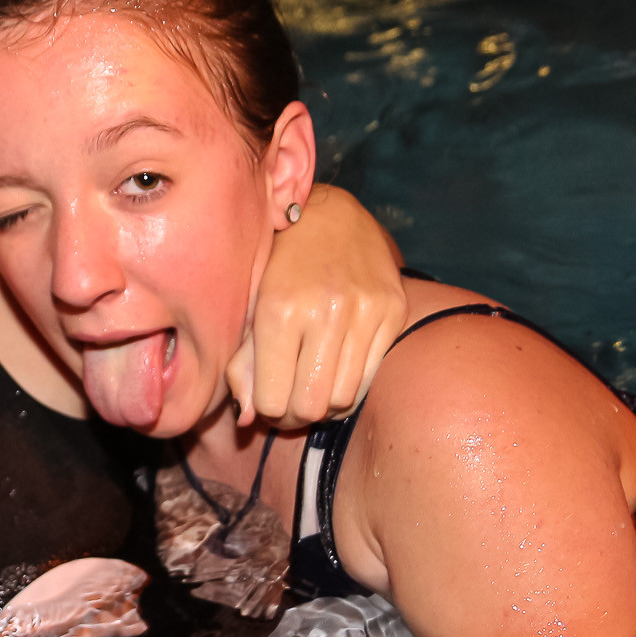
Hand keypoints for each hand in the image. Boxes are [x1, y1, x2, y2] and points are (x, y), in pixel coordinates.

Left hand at [231, 185, 406, 429]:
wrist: (329, 215)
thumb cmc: (276, 265)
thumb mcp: (247, 309)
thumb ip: (242, 366)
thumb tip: (249, 420)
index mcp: (278, 310)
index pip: (272, 401)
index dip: (266, 413)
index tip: (267, 404)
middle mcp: (324, 311)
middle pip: (310, 407)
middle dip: (295, 415)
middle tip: (289, 403)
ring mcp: (364, 311)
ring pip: (344, 399)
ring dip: (325, 405)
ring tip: (311, 387)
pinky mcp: (393, 311)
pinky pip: (370, 377)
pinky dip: (351, 386)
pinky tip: (335, 372)